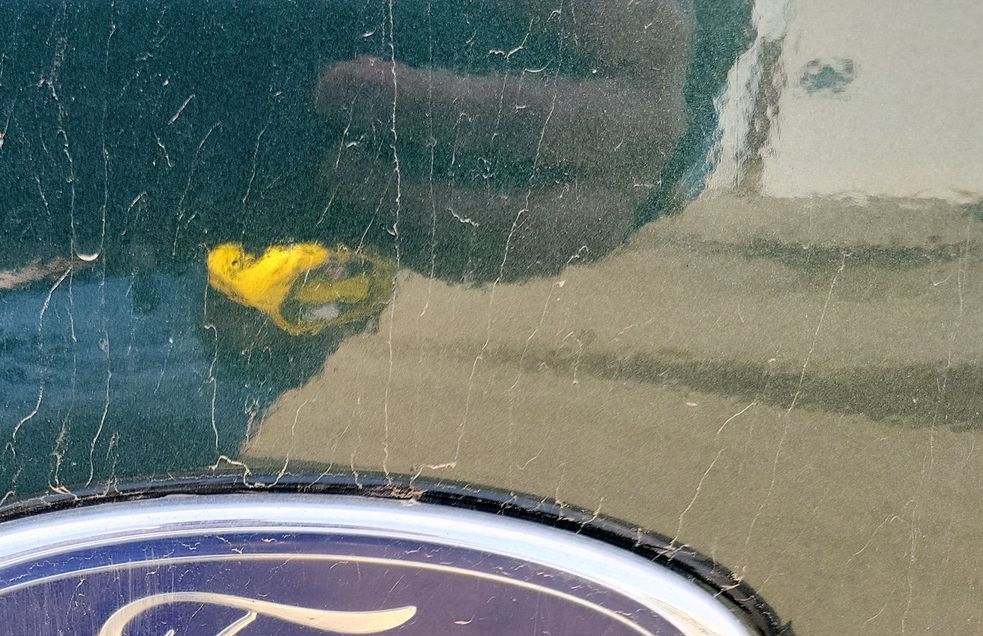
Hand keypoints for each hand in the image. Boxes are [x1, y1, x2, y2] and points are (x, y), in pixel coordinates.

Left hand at [313, 0, 693, 281]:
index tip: (385, 11)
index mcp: (649, 34)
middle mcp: (648, 122)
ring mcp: (617, 200)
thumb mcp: (550, 16)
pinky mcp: (575, 254)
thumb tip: (385, 12)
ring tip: (333, 166)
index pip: (570, 18)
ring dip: (405, 197)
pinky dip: (414, 241)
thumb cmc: (566, 34)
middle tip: (332, 88)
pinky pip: (487, 263)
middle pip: (524, 122)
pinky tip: (354, 214)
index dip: (502, 15)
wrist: (621, 106)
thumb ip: (497, 15)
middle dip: (418, 109)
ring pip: (505, 219)